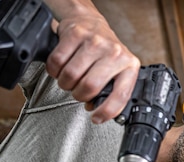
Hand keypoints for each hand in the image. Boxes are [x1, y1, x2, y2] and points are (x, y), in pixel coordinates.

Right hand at [44, 0, 139, 122]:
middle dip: (79, 95)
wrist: (89, 22)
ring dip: (65, 84)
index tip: (96, 118)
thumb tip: (98, 112)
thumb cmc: (104, 51)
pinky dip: (54, 70)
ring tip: (70, 79)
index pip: (120, 95)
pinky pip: (57, 62)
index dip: (106, 112)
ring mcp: (95, 42)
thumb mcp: (117, 71)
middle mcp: (114, 53)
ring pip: (71, 75)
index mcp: (129, 66)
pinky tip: (61, 67)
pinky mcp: (75, 34)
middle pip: (89, 86)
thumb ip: (112, 92)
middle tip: (79, 92)